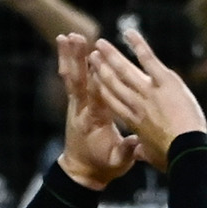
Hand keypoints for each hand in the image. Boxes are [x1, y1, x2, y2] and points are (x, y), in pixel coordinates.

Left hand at [55, 33, 139, 188]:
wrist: (81, 172)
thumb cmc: (102, 167)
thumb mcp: (117, 163)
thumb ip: (126, 152)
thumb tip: (137, 142)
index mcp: (94, 122)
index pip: (95, 97)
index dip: (95, 79)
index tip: (96, 62)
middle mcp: (82, 110)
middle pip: (78, 81)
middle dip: (77, 60)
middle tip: (75, 38)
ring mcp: (76, 105)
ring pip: (72, 77)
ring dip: (71, 56)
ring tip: (69, 35)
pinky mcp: (76, 102)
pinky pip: (72, 79)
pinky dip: (70, 63)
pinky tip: (69, 46)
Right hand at [88, 29, 206, 170]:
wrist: (186, 150)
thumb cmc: (171, 157)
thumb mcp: (152, 156)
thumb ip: (143, 150)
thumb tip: (139, 153)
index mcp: (132, 121)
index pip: (111, 100)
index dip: (100, 87)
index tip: (91, 78)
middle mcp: (135, 104)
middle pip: (113, 82)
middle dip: (101, 68)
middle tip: (92, 55)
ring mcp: (148, 91)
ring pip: (124, 69)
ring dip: (112, 55)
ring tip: (100, 43)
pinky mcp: (164, 82)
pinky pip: (148, 59)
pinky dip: (138, 44)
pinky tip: (128, 33)